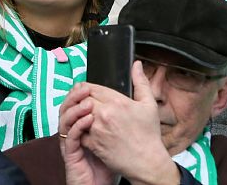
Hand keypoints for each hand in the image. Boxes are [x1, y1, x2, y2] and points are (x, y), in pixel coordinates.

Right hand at [59, 86, 116, 184]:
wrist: (101, 184)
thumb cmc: (109, 161)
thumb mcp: (116, 135)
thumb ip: (117, 116)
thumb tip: (126, 98)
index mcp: (83, 125)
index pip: (77, 103)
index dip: (80, 92)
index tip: (88, 83)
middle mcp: (74, 131)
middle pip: (68, 107)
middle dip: (75, 96)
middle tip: (84, 87)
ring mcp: (71, 142)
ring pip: (65, 119)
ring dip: (75, 108)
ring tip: (87, 101)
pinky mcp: (70, 154)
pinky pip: (70, 137)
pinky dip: (77, 126)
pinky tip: (88, 119)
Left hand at [73, 62, 178, 184]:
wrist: (146, 161)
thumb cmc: (149, 134)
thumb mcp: (149, 104)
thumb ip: (141, 82)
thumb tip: (137, 65)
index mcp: (117, 102)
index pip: (92, 88)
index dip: (87, 87)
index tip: (87, 89)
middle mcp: (104, 114)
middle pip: (82, 99)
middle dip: (81, 98)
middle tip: (82, 99)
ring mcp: (97, 130)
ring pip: (78, 114)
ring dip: (78, 112)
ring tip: (82, 113)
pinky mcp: (92, 143)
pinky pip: (78, 131)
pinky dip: (78, 128)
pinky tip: (83, 128)